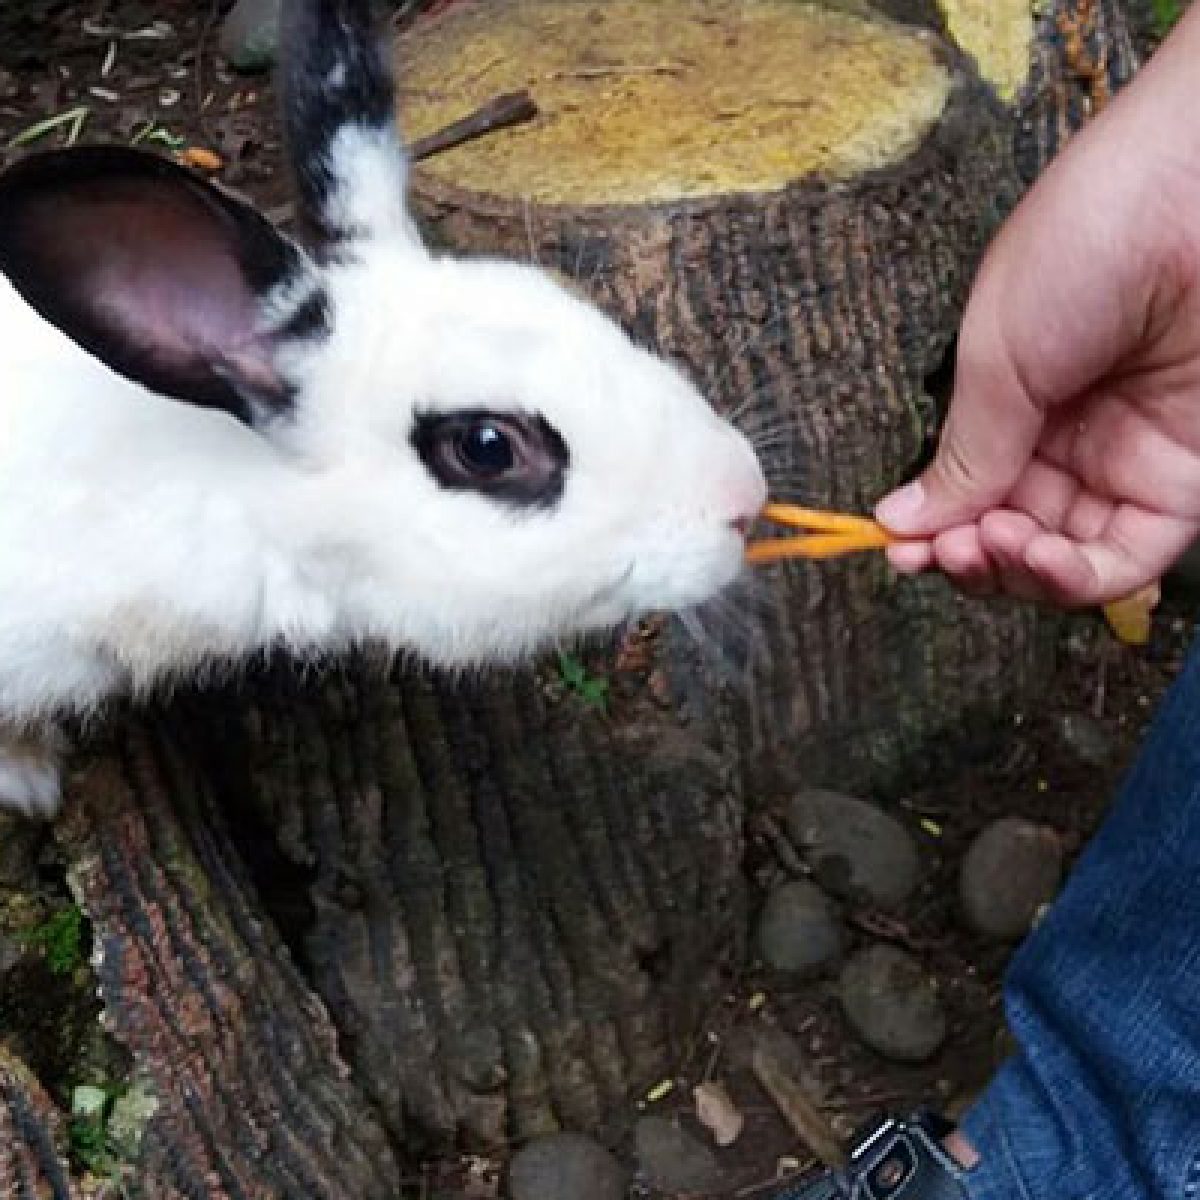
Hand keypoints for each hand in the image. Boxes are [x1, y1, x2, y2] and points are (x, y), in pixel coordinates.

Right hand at [875, 9, 1199, 607]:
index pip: (966, 487)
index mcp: (1013, 398)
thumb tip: (899, 522)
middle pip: (1004, 532)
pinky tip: (1035, 556)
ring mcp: (1123, 463)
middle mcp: (1066, 439)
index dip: (930, 527)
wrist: (1195, 193)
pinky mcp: (1182, 483)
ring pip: (1058, 559)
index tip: (896, 547)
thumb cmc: (1085, 243)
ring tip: (989, 542)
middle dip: (966, 554)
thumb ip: (963, 453)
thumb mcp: (996, 355)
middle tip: (941, 550)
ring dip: (1013, 571)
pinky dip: (1072, 577)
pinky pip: (1121, 558)